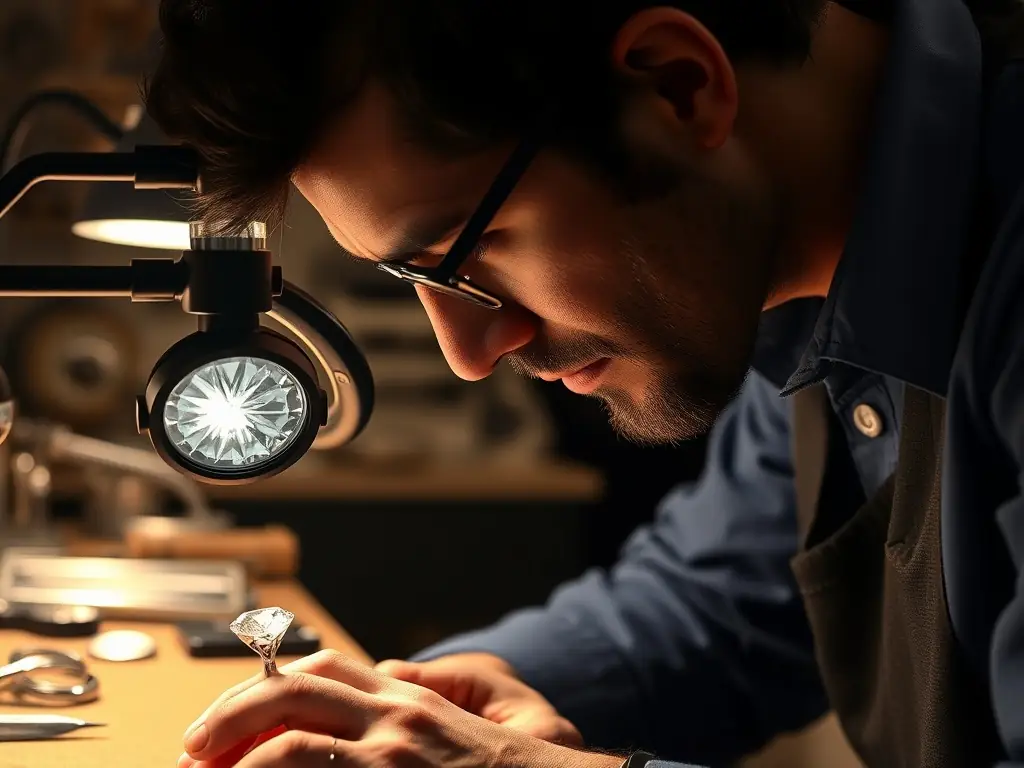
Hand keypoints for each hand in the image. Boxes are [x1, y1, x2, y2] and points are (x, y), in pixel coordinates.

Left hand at [176, 649, 622, 767]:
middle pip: (292, 694)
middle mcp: (397, 719)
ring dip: (239, 760)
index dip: (260, 688)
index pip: (320, 671)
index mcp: (408, 698)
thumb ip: (429, 685)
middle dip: (229, 717)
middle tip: (191, 750)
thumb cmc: (517, 764)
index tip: (222, 721)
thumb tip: (385, 673)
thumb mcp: (481, 705)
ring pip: (295, 746)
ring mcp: (394, 759)